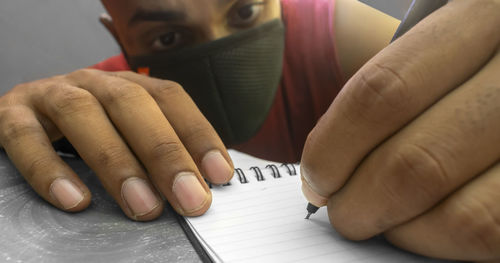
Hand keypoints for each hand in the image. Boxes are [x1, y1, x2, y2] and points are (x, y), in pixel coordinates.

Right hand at [0, 69, 233, 220]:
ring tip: (143, 206)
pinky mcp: (10, 115)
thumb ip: (154, 156)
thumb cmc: (86, 134)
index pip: (169, 98)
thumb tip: (198, 189)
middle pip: (132, 105)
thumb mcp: (124, 137)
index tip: (219, 175)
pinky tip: (76, 201)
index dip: (197, 133)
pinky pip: (24, 138)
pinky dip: (50, 170)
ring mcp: (48, 94)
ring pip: (83, 114)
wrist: (20, 119)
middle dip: (165, 153)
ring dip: (117, 163)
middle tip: (188, 198)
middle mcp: (92, 83)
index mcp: (125, 85)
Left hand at [301, 0, 499, 260]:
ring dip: (402, 231)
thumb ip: (396, 94)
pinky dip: (444, 242)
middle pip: (415, 163)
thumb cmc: (477, 65)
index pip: (384, 93)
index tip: (315, 178)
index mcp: (481, 16)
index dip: (333, 147)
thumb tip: (329, 174)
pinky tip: (429, 226)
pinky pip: (492, 233)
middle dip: (359, 203)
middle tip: (343, 212)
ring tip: (386, 221)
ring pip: (461, 215)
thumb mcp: (447, 46)